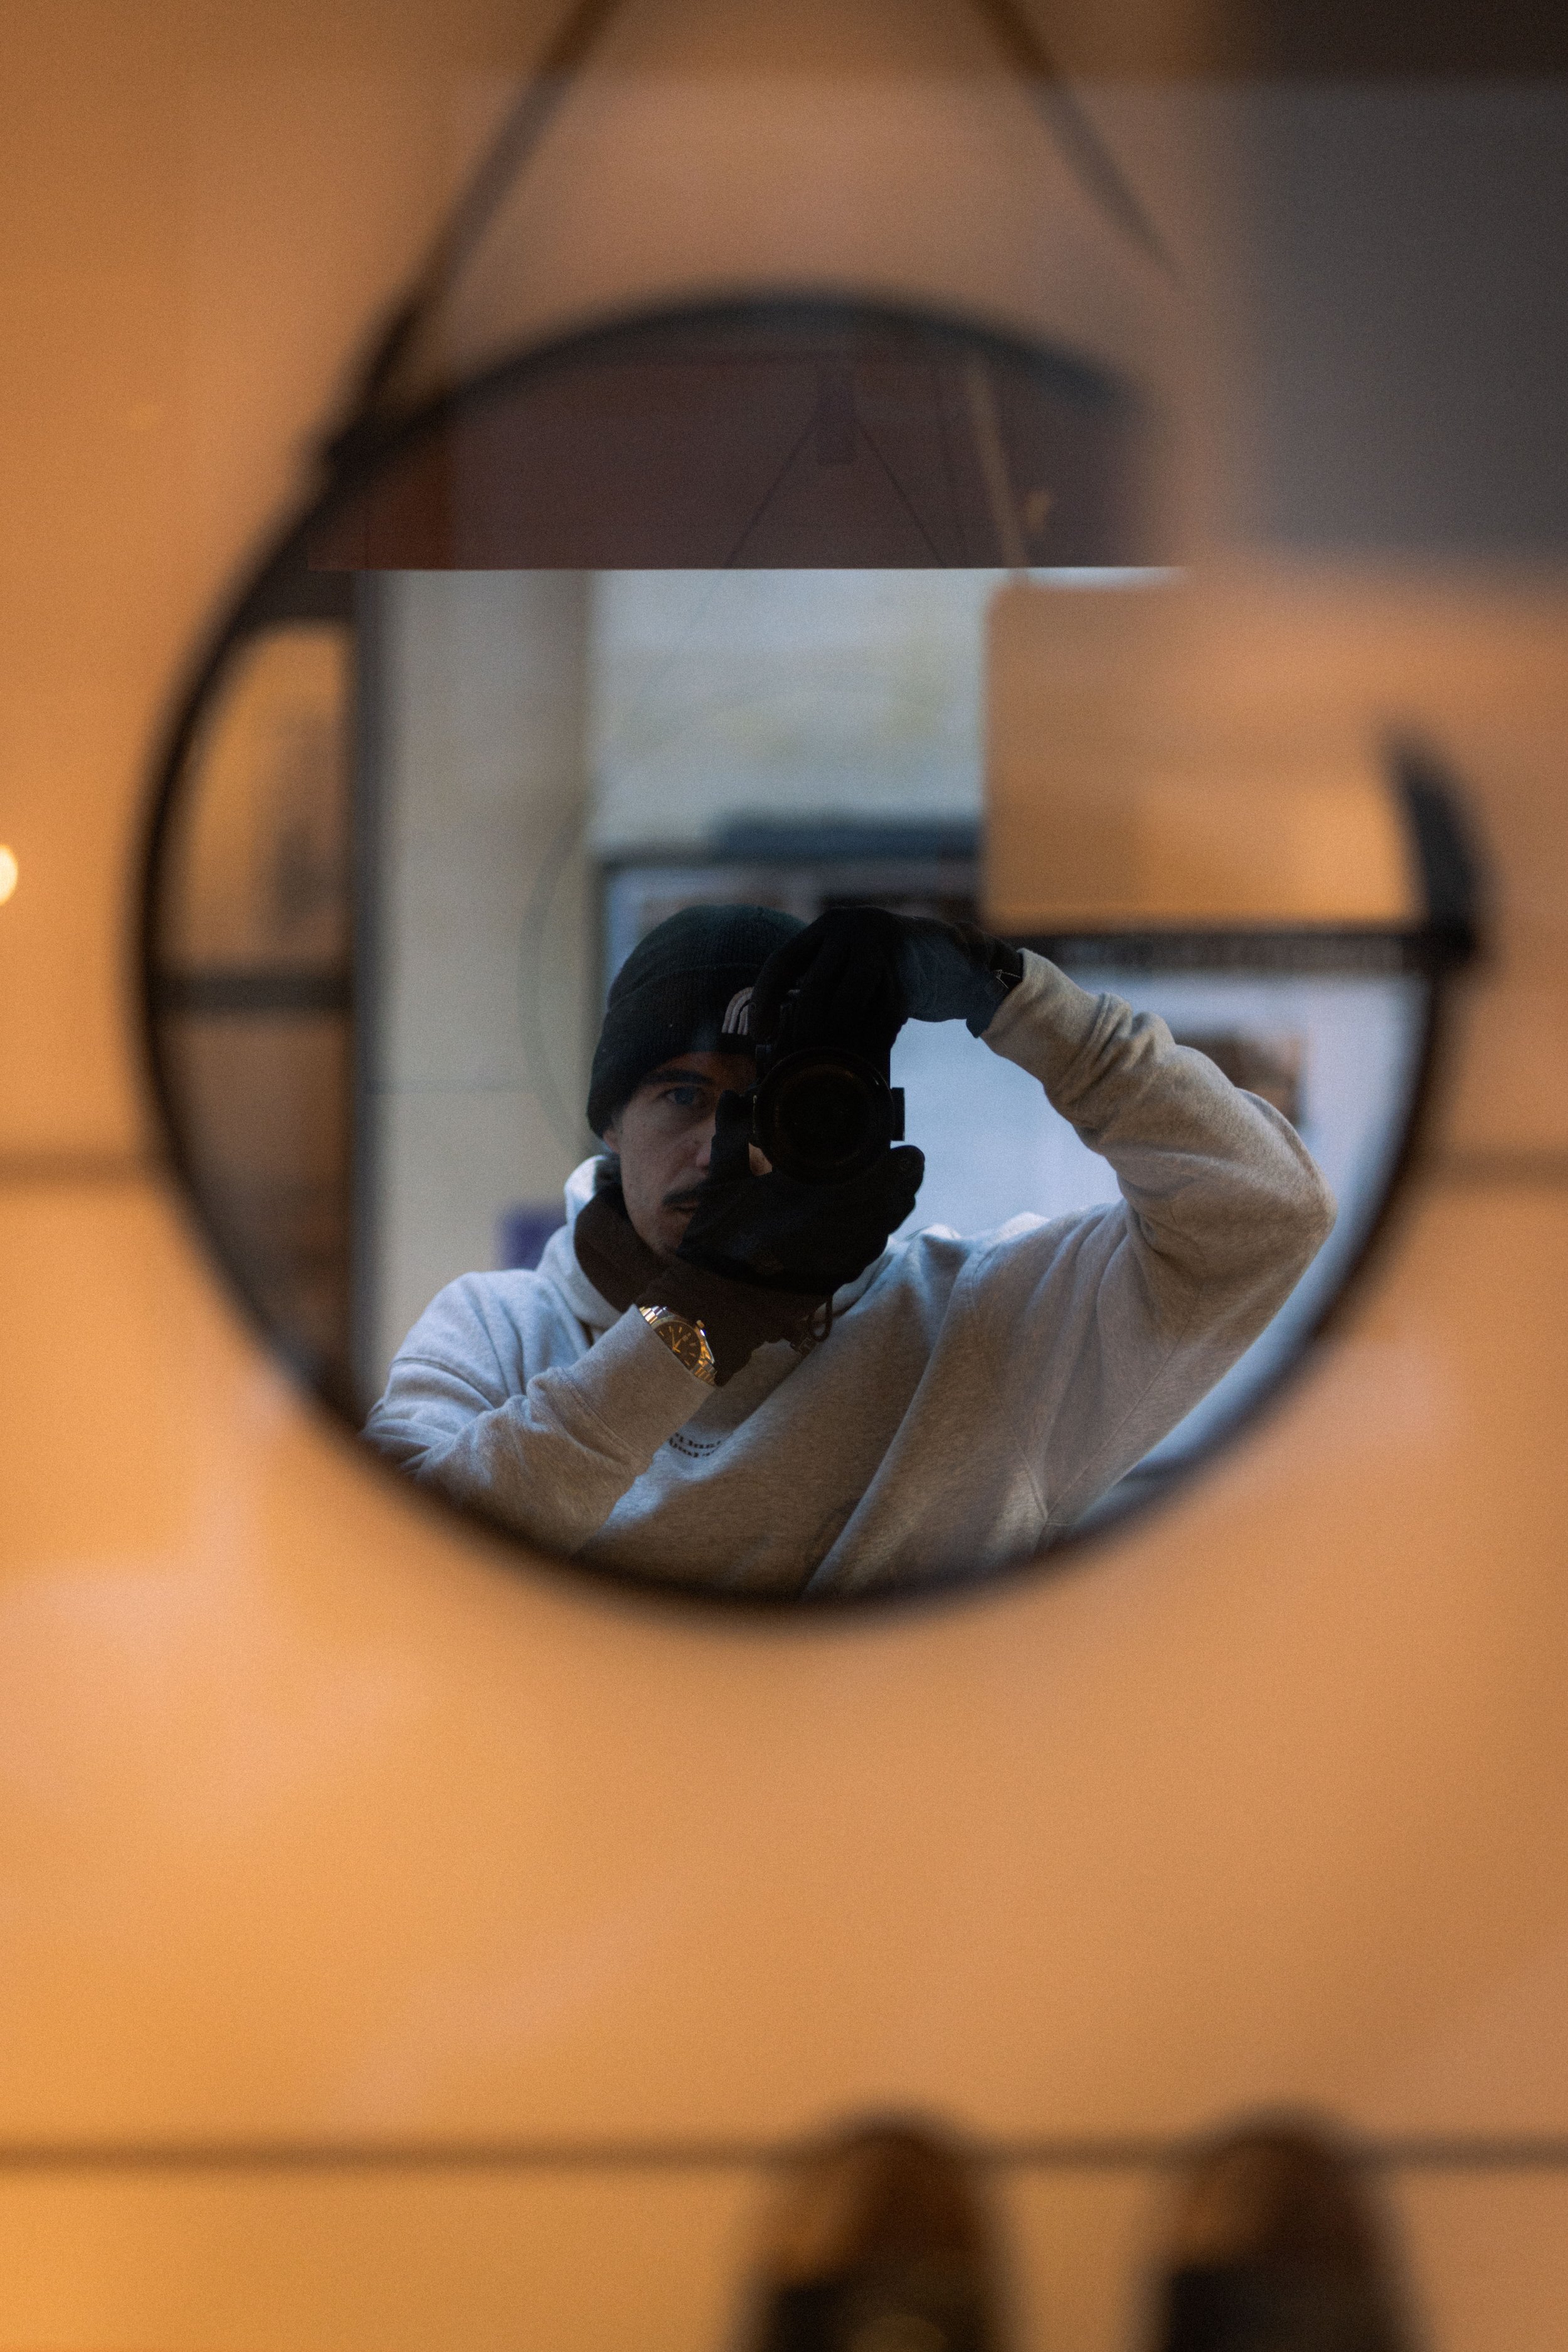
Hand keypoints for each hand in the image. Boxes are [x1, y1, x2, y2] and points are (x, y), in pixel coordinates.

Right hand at [676, 1089, 923, 1298]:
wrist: (721, 1300)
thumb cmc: (722, 1239)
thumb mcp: (723, 1182)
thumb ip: (731, 1133)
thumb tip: (733, 1095)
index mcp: (818, 1199)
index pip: (880, 1178)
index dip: (900, 1163)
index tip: (907, 1149)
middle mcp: (841, 1229)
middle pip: (897, 1200)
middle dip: (905, 1178)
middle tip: (906, 1159)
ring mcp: (845, 1256)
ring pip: (889, 1225)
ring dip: (896, 1202)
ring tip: (895, 1183)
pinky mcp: (841, 1275)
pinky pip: (873, 1246)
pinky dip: (879, 1226)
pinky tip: (870, 1215)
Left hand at [749, 906, 1024, 1049]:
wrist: (944, 954)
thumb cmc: (880, 970)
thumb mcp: (844, 963)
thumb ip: (816, 983)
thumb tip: (773, 1035)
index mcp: (825, 927)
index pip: (781, 963)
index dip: (764, 1003)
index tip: (761, 1036)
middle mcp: (850, 928)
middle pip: (814, 987)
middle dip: (805, 1027)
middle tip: (802, 1053)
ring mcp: (882, 946)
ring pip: (848, 1003)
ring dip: (841, 1034)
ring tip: (839, 1051)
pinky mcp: (908, 970)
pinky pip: (882, 1015)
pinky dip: (873, 1037)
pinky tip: (872, 1046)